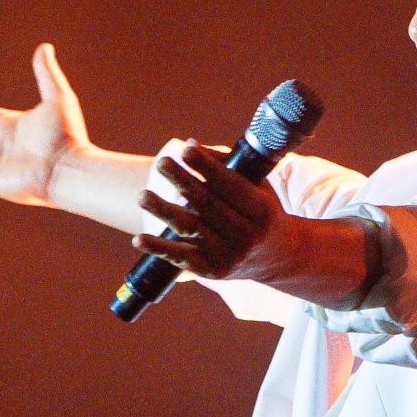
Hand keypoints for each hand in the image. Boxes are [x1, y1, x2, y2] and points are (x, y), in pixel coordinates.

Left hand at [135, 142, 290, 280]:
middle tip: (162, 164)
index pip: (230, 186)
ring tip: (143, 196)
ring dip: (164, 212)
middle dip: (182, 182)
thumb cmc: (262, 213)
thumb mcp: (258, 188)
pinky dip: (159, 248)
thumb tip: (192, 146)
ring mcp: (228, 255)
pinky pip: (181, 258)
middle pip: (207, 205)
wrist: (278, 258)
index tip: (186, 150)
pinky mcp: (212, 271)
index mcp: (261, 211)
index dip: (207, 168)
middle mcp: (246, 235)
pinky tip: (138, 239)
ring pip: (190, 229)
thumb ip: (227, 167)